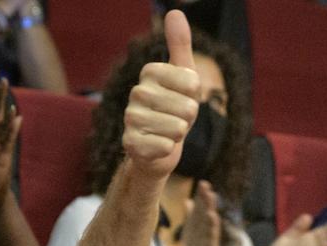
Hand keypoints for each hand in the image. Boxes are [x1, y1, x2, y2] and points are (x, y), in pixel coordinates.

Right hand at [122, 10, 199, 179]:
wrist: (157, 149)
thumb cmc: (174, 110)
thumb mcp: (184, 78)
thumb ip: (180, 46)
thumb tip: (175, 12)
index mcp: (150, 72)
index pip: (193, 83)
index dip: (195, 97)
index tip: (183, 99)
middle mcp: (137, 92)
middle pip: (188, 108)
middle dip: (188, 119)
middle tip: (176, 119)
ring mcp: (131, 118)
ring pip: (178, 128)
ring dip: (178, 135)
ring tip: (167, 132)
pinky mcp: (130, 143)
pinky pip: (166, 147)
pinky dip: (168, 150)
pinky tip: (158, 146)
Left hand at [180, 180, 221, 245]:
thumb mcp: (192, 231)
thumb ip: (191, 216)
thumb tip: (187, 201)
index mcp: (200, 226)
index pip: (201, 208)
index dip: (202, 197)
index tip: (203, 183)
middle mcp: (206, 231)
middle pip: (206, 212)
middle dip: (206, 199)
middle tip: (205, 185)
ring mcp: (209, 239)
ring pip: (210, 221)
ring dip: (210, 209)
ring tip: (210, 197)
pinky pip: (211, 236)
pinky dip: (212, 226)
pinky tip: (213, 216)